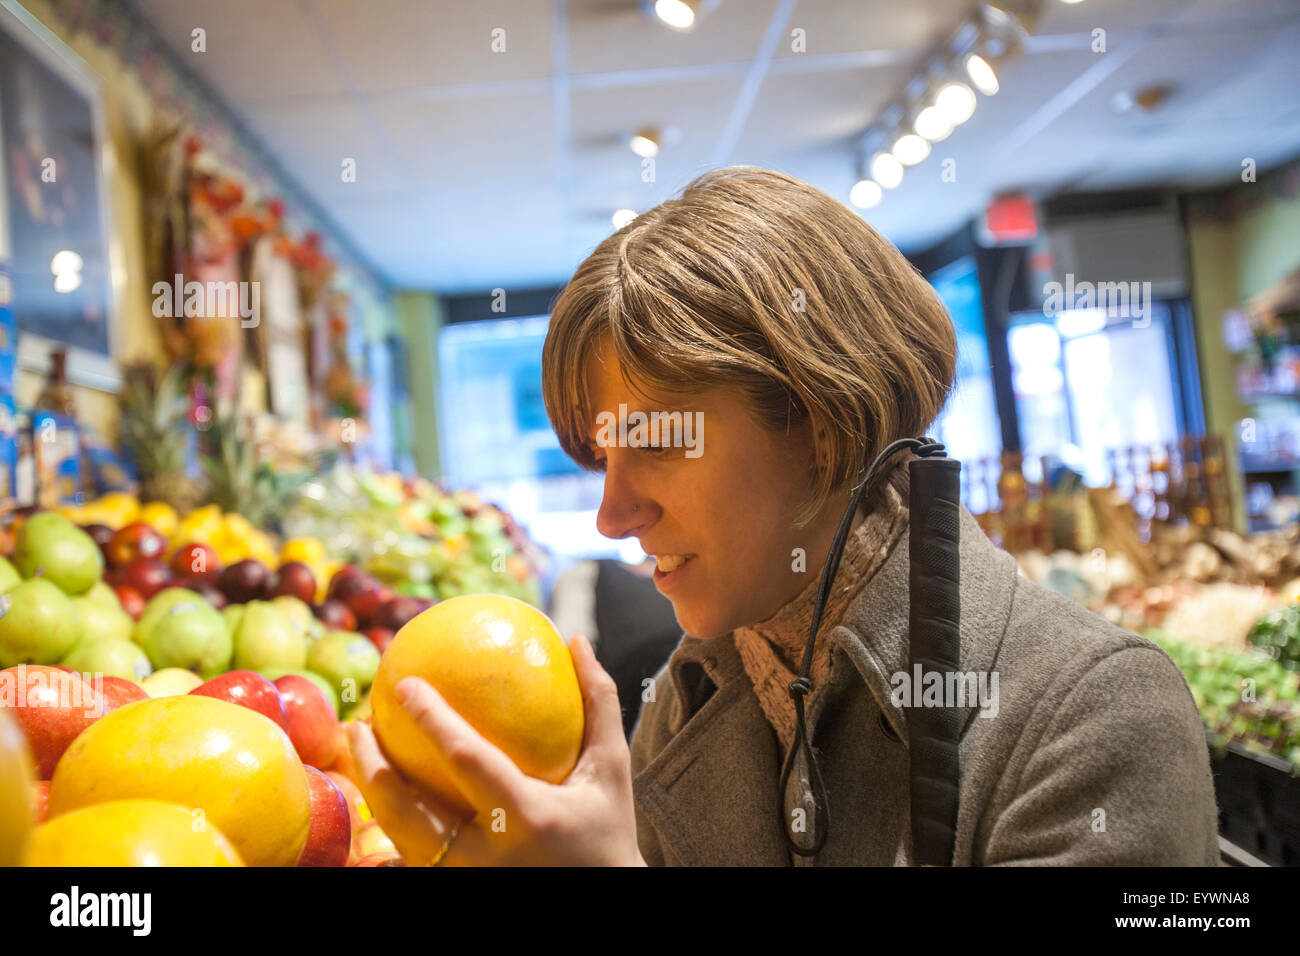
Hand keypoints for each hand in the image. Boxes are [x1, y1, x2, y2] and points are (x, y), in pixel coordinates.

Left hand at [346, 633, 644, 865]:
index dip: (432, 720)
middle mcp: (489, 856)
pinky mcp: (457, 890)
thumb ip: (598, 704)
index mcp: (529, 817)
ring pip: (401, 840)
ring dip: (373, 794)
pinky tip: (382, 799)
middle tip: (360, 723)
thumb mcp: (611, 769)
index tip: (405, 685)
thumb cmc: (608, 829)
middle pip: (411, 813)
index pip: (468, 760)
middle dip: (374, 766)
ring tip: (362, 753)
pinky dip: (390, 831)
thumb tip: (577, 641)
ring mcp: (468, 879)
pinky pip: (411, 862)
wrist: (606, 901)